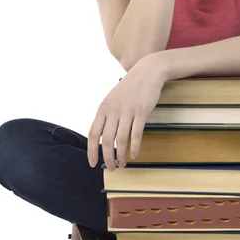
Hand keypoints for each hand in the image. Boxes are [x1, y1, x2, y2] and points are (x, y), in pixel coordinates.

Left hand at [87, 55, 165, 170]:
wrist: (148, 71)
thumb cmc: (131, 87)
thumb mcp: (113, 98)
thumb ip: (107, 115)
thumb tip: (103, 135)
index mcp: (103, 108)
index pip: (93, 134)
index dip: (92, 151)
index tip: (93, 164)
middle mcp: (113, 110)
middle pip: (106, 140)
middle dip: (108, 157)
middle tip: (111, 168)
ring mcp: (127, 110)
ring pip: (121, 139)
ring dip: (121, 155)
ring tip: (123, 164)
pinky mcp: (141, 111)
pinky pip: (136, 133)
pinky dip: (134, 146)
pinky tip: (134, 155)